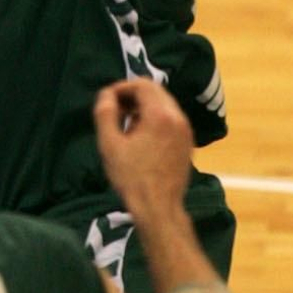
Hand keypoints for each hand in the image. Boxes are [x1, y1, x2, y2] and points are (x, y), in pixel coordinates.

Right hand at [93, 78, 193, 214]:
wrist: (158, 207)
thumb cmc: (131, 177)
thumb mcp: (110, 144)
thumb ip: (105, 113)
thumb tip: (106, 95)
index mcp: (160, 114)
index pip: (142, 84)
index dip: (122, 88)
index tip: (107, 101)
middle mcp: (178, 117)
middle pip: (155, 91)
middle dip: (133, 96)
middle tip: (115, 110)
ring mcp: (186, 130)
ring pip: (165, 105)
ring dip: (144, 107)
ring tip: (126, 125)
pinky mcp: (188, 142)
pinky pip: (171, 119)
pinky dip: (156, 119)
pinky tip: (142, 138)